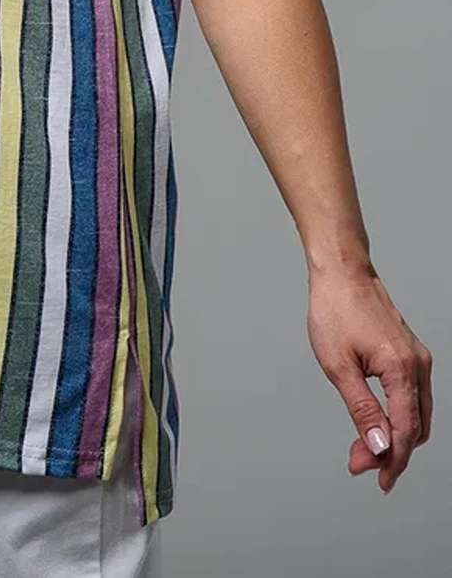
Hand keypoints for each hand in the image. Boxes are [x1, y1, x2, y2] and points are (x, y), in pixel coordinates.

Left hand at [307, 264, 432, 493]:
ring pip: (417, 414)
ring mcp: (417, 358)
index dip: (393, 462)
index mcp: (402, 369)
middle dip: (392, 452)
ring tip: (364, 447)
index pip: (406, 432)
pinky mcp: (409, 353)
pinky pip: (413, 396)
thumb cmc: (335, 310)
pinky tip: (377, 421)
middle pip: (416, 427)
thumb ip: (362, 410)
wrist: (341, 272)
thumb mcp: (338, 365)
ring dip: (395, 435)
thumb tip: (380, 447)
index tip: (379, 481)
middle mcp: (418, 365)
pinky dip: (398, 415)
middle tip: (360, 464)